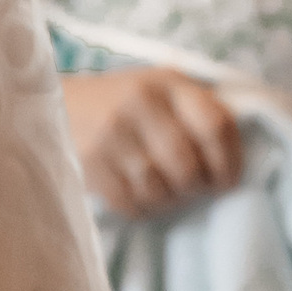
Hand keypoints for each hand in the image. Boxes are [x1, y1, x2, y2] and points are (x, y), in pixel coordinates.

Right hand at [62, 69, 243, 218]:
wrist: (54, 104)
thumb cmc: (122, 102)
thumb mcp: (160, 88)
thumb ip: (197, 109)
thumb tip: (237, 153)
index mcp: (167, 83)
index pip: (216, 125)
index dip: (229, 161)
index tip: (228, 179)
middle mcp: (140, 104)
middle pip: (188, 166)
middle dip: (197, 187)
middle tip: (194, 189)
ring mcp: (112, 135)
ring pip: (160, 189)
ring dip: (168, 200)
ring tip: (165, 191)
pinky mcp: (90, 164)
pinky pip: (132, 203)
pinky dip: (143, 207)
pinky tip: (140, 194)